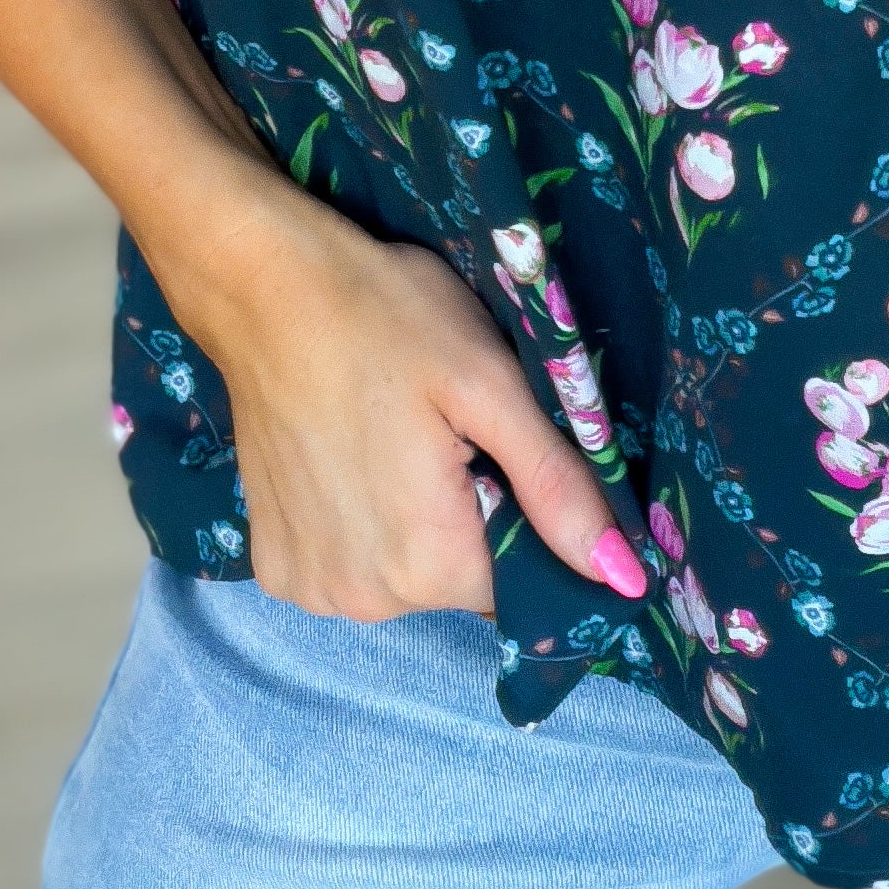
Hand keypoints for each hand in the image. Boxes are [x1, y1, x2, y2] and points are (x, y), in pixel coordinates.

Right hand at [165, 182, 648, 620]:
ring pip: (409, 574)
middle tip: (446, 430)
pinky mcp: (275, 567)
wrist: (263, 287)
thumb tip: (625, 576)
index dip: (529, 515)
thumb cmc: (384, 317)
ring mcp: (312, 588)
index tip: (503, 450)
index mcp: (428, 562)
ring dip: (418, 521)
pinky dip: (363, 524)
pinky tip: (351, 457)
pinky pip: (353, 565)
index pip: (522, 581)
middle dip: (474, 513)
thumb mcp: (489, 384)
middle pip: (463, 579)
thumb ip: (559, 485)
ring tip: (395, 436)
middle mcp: (364, 600)